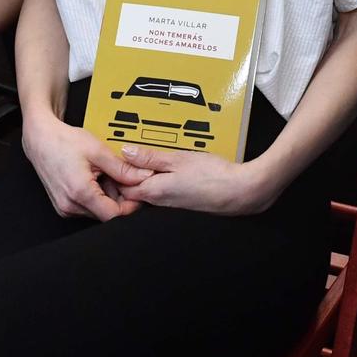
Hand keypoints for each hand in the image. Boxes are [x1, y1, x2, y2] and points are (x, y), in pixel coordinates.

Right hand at [20, 114, 151, 220]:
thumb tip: (144, 176)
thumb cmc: (64, 142)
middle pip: (106, 213)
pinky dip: (95, 196)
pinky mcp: (63, 206)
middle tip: (119, 177)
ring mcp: (65, 208)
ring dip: (107, 196)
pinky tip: (94, 179)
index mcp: (80, 193)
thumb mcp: (98, 151)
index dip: (130, 205)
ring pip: (97, 210)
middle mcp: (70, 206)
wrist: (40, 139)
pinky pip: (86, 207)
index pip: (114, 215)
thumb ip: (123, 168)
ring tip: (104, 175)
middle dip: (118, 198)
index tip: (136, 192)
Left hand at [119, 145, 274, 214]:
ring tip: (149, 157)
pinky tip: (168, 167)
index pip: (122, 187)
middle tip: (129, 154)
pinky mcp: (183, 202)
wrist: (240, 192)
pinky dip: (159, 179)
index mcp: (154, 190)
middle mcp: (160, 201)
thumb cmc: (212, 176)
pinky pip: (163, 191)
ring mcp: (172, 203)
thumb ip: (151, 157)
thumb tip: (126, 152)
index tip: (115, 156)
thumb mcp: (178, 159)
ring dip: (144, 176)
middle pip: (133, 190)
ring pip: (148, 190)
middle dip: (127, 175)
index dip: (116, 173)